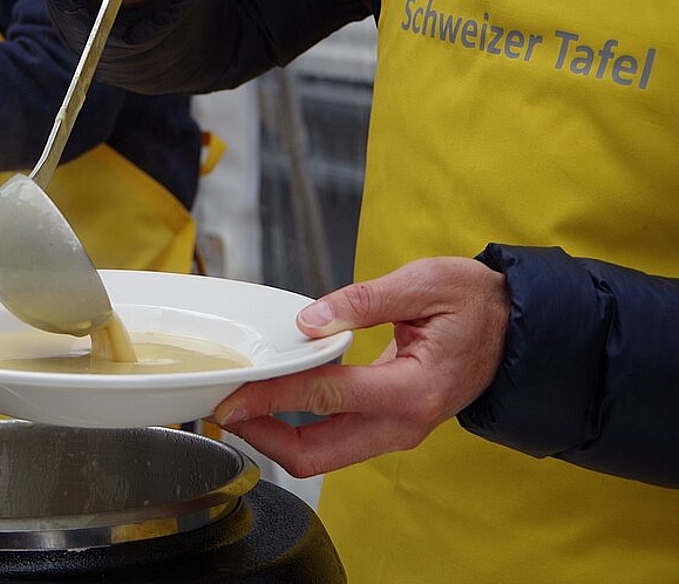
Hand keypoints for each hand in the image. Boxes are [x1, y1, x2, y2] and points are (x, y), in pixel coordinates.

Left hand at [214, 257, 508, 477]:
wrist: (513, 328)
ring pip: (325, 454)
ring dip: (279, 436)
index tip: (234, 396)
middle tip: (225, 412)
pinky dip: (302, 426)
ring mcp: (399, 431)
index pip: (328, 397)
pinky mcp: (393, 425)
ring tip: (244, 405)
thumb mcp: (424, 283)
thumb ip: (363, 302)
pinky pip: (338, 439)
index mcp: (413, 389)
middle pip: (317, 454)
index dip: (274, 396)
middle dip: (264, 437)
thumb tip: (310, 321)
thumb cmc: (475, 303)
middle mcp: (405, 423)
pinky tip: (281, 401)